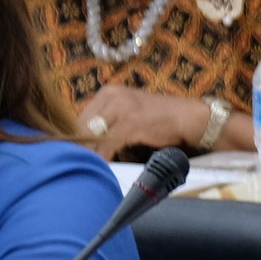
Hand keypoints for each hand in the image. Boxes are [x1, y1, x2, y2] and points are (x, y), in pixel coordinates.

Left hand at [76, 85, 211, 159]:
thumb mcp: (128, 112)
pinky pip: (107, 144)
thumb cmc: (159, 119)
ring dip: (88, 154)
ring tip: (85, 167)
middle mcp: (112, 95)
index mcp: (108, 92)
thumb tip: (83, 141)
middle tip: (75, 163)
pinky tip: (101, 167)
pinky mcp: (130, 122)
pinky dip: (103, 157)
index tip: (72, 153)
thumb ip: (108, 121)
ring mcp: (121, 107)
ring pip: (93, 136)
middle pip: (82, 126)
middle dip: (79, 147)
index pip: (80, 117)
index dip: (75, 138)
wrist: (188, 118)